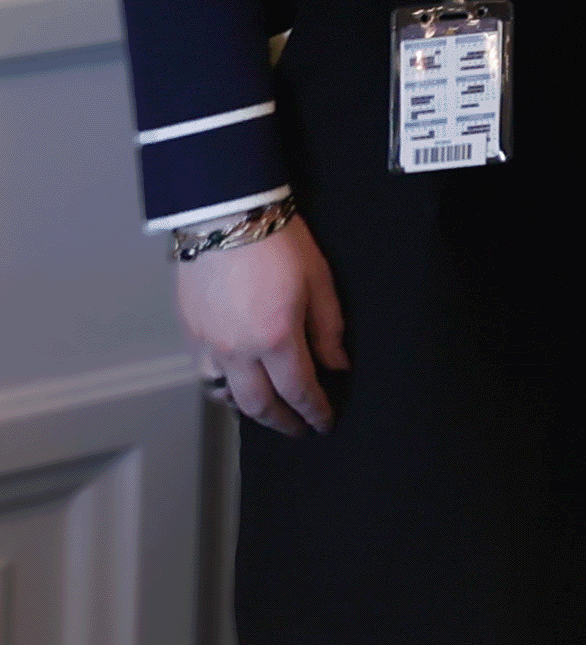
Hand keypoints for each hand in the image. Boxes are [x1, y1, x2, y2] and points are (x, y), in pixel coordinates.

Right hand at [180, 214, 345, 434]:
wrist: (226, 215)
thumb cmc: (279, 242)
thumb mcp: (319, 283)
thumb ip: (329, 331)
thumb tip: (337, 366)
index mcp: (275, 339)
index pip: (299, 391)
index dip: (315, 412)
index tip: (325, 422)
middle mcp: (237, 350)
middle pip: (259, 405)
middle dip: (283, 423)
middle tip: (300, 429)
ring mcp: (208, 343)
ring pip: (224, 395)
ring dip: (249, 410)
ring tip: (270, 411)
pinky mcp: (189, 332)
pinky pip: (205, 374)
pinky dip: (222, 389)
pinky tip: (236, 385)